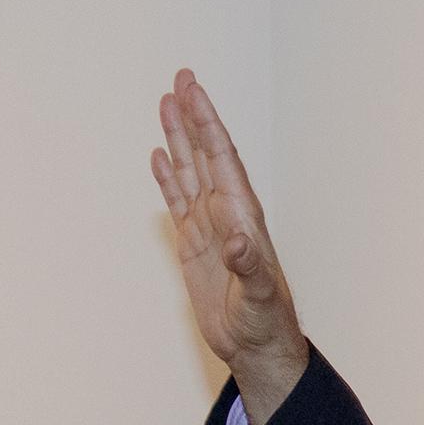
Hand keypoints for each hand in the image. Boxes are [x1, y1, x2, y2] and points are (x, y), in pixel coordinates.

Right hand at [152, 69, 307, 424]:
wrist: (257, 345)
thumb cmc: (264, 322)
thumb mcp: (258, 296)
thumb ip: (249, 267)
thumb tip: (236, 240)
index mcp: (242, 215)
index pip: (221, 157)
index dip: (207, 123)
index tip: (193, 90)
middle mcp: (226, 213)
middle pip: (206, 154)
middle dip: (194, 116)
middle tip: (181, 78)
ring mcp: (209, 227)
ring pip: (190, 171)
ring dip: (178, 138)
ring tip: (166, 103)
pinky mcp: (195, 245)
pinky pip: (177, 202)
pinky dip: (167, 178)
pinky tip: (159, 156)